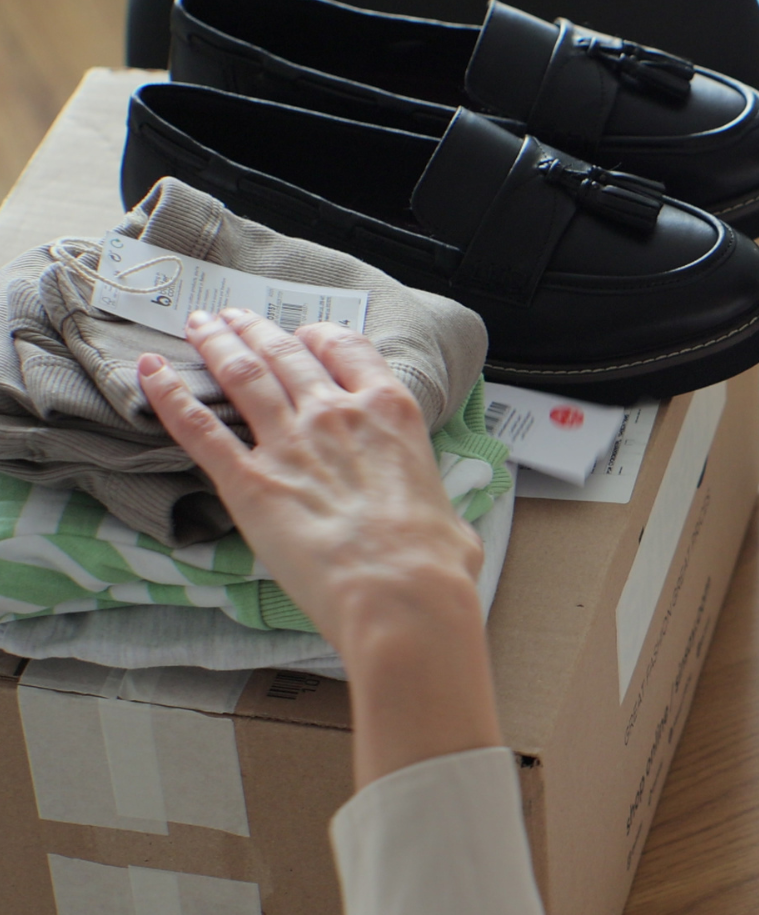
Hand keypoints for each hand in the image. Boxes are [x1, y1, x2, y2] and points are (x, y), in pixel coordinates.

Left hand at [139, 308, 499, 784]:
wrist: (400, 594)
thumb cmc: (433, 564)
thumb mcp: (452, 520)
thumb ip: (437, 509)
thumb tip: (446, 531)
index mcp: (391, 415)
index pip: (349, 350)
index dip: (322, 337)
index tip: (307, 334)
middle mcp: (337, 415)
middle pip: (287, 355)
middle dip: (257, 331)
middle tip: (235, 319)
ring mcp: (289, 444)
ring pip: (242, 376)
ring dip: (216, 345)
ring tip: (200, 326)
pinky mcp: (249, 482)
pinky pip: (200, 428)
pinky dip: (170, 397)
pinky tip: (149, 373)